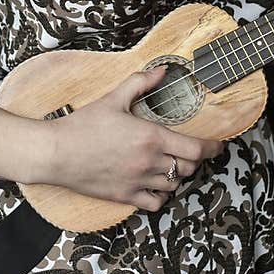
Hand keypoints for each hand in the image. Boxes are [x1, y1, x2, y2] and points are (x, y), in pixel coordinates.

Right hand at [42, 64, 226, 212]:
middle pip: (188, 168)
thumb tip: (162, 70)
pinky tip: (155, 185)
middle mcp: (149, 162)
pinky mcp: (125, 196)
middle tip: (188, 151)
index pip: (196, 149)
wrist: (56, 152)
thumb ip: (141, 82)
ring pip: (174, 185)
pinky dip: (161, 196)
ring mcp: (138, 182)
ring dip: (177, 176)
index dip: (213, 149)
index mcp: (151, 137)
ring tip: (170, 166)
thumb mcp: (113, 99)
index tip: (218, 146)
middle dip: (193, 160)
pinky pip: (156, 203)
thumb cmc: (83, 125)